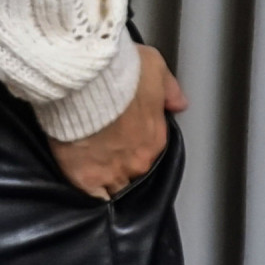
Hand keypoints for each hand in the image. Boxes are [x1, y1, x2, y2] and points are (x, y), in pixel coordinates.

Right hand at [47, 45, 188, 198]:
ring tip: (94, 173)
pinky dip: (90, 195)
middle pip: (134, 173)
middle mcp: (139, 160)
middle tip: (105, 153)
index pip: (150, 150)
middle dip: (123, 165)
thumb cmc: (118, 71)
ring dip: (108, 182)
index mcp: (155, 136)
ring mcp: (113, 171)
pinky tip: (85, 190)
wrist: (86, 80)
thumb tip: (180, 103)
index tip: (124, 137)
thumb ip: (169, 88)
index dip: (136, 145)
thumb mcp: (154, 66)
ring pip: (116, 189)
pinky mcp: (86, 178)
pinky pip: (93, 197)